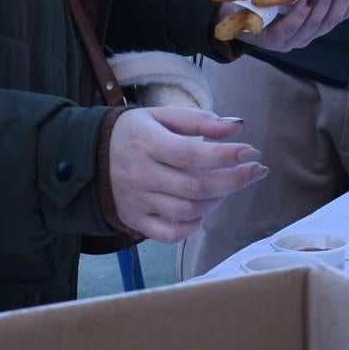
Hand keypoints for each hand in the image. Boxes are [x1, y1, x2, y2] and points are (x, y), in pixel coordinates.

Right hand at [107, 106, 265, 244]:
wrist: (92, 156)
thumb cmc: (137, 132)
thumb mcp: (163, 115)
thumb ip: (200, 120)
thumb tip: (237, 126)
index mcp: (145, 142)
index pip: (190, 154)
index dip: (225, 156)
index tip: (251, 152)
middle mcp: (140, 174)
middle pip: (194, 187)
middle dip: (234, 180)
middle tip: (256, 171)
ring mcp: (137, 201)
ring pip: (187, 211)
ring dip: (217, 200)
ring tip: (228, 185)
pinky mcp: (135, 220)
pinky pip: (169, 234)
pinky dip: (193, 227)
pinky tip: (204, 209)